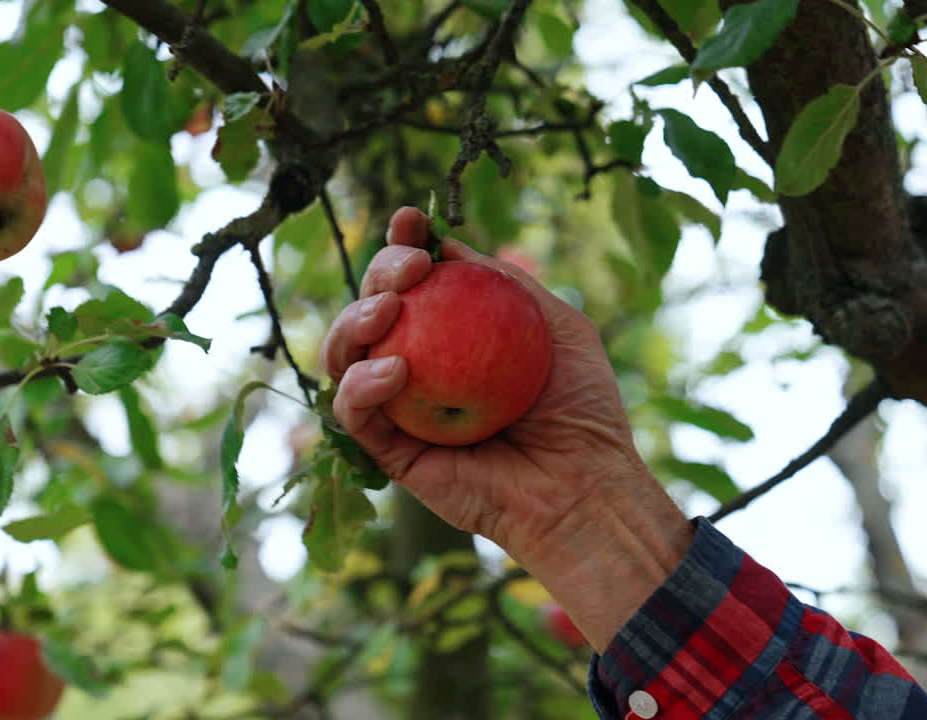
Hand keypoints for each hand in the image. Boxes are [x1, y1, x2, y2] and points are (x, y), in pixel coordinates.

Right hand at [321, 207, 641, 561]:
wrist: (583, 484)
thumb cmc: (581, 408)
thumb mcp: (559, 326)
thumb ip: (507, 283)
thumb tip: (451, 243)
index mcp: (452, 336)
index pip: (413, 284)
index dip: (401, 247)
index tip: (410, 219)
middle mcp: (418, 368)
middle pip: (371, 310)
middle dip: (378, 274)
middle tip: (411, 269)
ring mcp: (399, 410)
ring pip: (344, 357)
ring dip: (353, 322)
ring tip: (387, 310)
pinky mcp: (388, 453)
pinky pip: (352, 414)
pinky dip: (360, 386)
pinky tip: (393, 371)